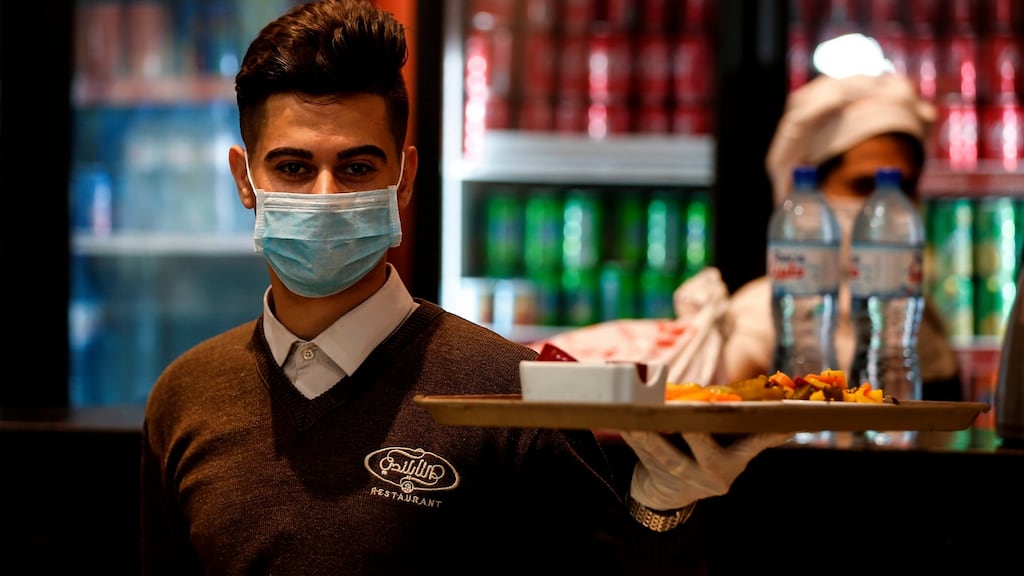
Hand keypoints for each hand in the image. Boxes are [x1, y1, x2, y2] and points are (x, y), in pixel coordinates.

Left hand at [620, 431, 791, 509]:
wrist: (669, 497)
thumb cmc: (705, 461)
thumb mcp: (732, 455)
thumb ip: (753, 438)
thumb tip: (789, 425)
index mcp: (732, 464)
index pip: (752, 446)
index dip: (765, 436)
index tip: (780, 424)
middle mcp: (710, 475)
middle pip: (704, 453)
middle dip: (696, 435)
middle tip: (689, 418)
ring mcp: (682, 478)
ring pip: (667, 456)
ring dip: (652, 436)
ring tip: (641, 417)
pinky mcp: (656, 475)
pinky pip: (643, 454)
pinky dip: (632, 437)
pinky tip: (622, 421)